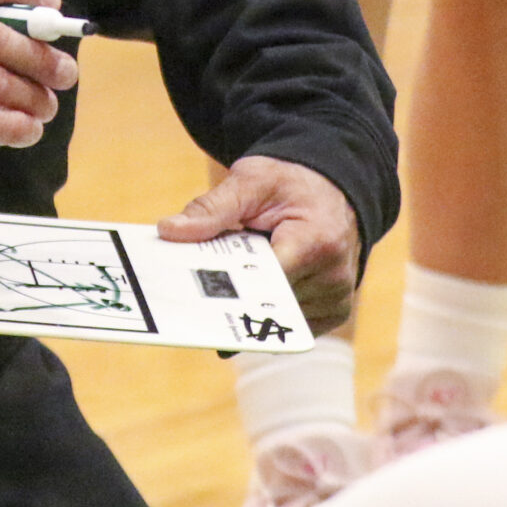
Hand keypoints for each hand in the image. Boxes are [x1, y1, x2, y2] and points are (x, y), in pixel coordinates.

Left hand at [159, 155, 360, 334]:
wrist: (331, 188)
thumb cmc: (290, 184)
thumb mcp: (250, 182)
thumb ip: (211, 208)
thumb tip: (170, 230)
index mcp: (317, 241)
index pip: (267, 280)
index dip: (230, 287)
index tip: (194, 294)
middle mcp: (334, 277)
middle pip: (268, 303)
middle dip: (233, 297)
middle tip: (194, 296)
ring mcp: (336, 298)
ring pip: (276, 319)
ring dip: (251, 306)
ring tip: (229, 285)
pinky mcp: (334, 311)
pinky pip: (290, 324)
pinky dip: (267, 312)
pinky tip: (251, 295)